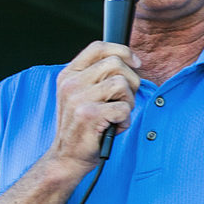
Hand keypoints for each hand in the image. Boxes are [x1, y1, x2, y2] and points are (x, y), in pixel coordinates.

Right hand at [52, 40, 138, 166]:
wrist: (67, 156)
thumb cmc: (84, 126)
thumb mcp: (84, 95)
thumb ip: (99, 76)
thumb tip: (132, 61)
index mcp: (69, 74)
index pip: (98, 47)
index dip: (123, 51)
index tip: (136, 63)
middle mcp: (71, 83)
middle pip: (116, 64)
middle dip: (130, 82)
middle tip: (123, 100)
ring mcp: (78, 98)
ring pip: (122, 84)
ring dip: (128, 102)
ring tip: (116, 114)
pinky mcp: (88, 114)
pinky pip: (124, 108)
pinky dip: (125, 120)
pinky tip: (113, 126)